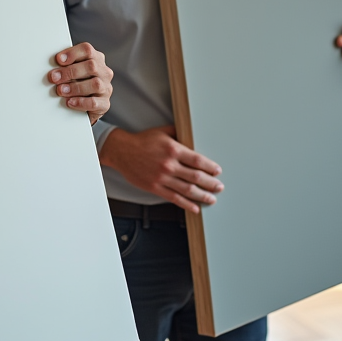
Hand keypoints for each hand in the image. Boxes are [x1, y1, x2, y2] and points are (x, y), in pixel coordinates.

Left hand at [48, 42, 113, 124]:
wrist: (87, 104)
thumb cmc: (77, 83)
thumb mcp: (72, 71)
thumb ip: (65, 66)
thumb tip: (51, 67)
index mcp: (96, 58)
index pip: (87, 50)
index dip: (72, 53)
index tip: (58, 59)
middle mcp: (103, 72)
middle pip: (91, 66)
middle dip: (70, 72)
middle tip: (54, 77)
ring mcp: (106, 88)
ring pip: (95, 84)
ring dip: (75, 87)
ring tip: (61, 90)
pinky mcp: (104, 104)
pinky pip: (94, 103)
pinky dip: (81, 102)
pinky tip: (70, 102)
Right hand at [98, 125, 222, 213]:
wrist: (122, 151)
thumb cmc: (143, 141)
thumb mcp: (163, 132)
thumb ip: (179, 134)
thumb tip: (193, 137)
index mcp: (173, 149)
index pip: (198, 160)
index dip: (210, 167)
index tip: (217, 171)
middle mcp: (169, 164)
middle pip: (196, 177)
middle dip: (210, 183)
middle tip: (219, 187)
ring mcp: (162, 178)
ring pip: (188, 189)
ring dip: (202, 195)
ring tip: (211, 199)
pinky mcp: (155, 187)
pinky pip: (174, 198)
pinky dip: (187, 204)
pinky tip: (195, 208)